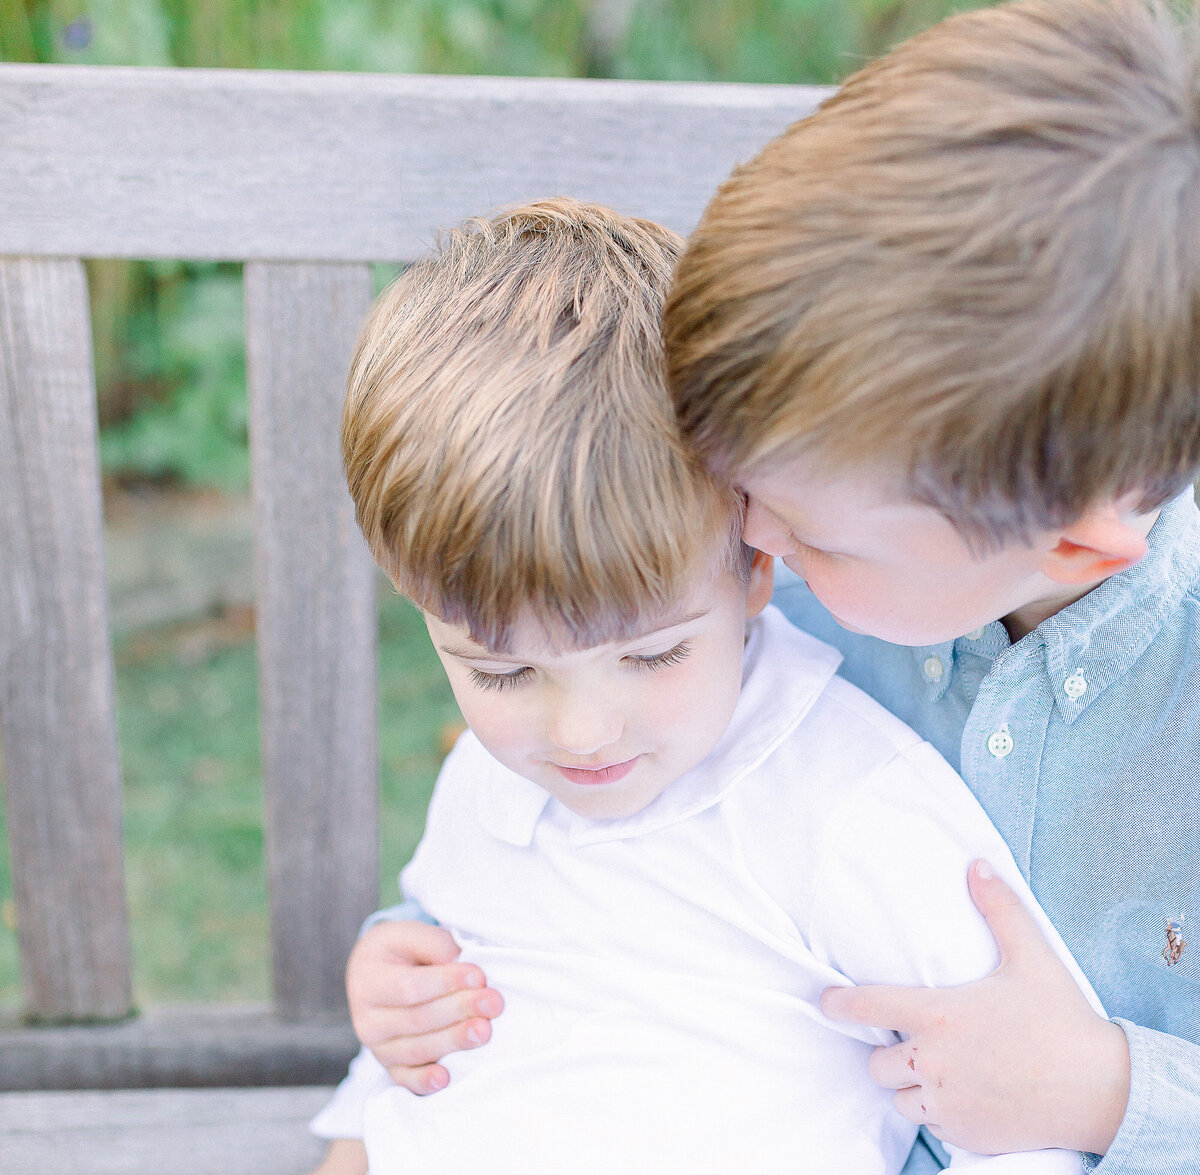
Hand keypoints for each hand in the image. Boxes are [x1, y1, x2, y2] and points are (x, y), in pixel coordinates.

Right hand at [346, 920, 503, 1093]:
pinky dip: (423, 1081)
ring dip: (453, 1041)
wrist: (373, 973)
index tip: (478, 975)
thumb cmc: (400, 950)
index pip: (409, 987)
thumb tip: (464, 968)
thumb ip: (435, 945)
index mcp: (370, 980)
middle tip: (494, 1003)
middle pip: (417, 1020)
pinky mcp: (390, 1065)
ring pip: (416, 1049)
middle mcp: (368, 1018)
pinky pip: (405, 1078)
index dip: (445, 982)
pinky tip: (445, 1079)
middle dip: (459, 1011)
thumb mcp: (410, 934)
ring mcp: (378, 1046)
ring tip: (484, 1031)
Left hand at [821, 860, 1129, 1154]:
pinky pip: (932, 1125)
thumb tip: (977, 865)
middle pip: (877, 1062)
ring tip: (938, 1068)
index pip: (868, 1007)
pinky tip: (963, 1094)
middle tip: (914, 1037)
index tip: (826, 1000)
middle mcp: (933, 1063)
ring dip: (909, 1084)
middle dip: (887, 1049)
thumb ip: (999, 909)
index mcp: (938, 1017)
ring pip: (900, 1098)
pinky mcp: (965, 1134)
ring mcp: (947, 1104)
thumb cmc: (1062, 1021)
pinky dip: (937, 1111)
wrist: (1102, 1092)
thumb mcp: (1031, 957)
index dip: (839, 1003)